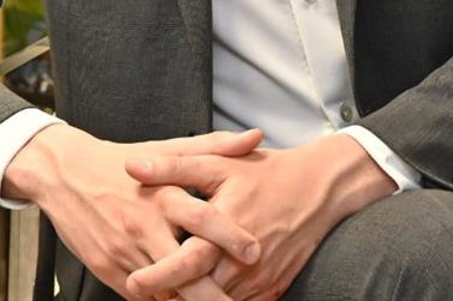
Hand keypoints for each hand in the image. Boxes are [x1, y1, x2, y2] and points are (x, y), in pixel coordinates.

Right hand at [2, 123, 263, 300]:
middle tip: (237, 300)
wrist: (63, 175)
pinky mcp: (107, 270)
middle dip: (212, 292)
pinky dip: (163, 299)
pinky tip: (181, 300)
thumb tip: (256, 137)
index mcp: (163, 195)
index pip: (202, 219)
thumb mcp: (167, 150)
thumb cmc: (122, 162)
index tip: (255, 252)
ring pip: (163, 289)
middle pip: (183, 269)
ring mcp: (124, 252)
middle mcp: (144, 227)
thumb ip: (215, 147)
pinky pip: (142, 296)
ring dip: (189, 299)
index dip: (230, 237)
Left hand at [122, 134, 394, 300]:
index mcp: (224, 230)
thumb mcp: (220, 164)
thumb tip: (133, 167)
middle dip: (169, 296)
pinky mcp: (271, 291)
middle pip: (198, 293)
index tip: (132, 281)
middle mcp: (242, 263)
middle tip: (142, 291)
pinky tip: (202, 294)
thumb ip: (175, 168)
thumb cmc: (268, 174)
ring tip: (168, 296)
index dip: (157, 277)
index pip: (185, 264)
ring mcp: (259, 282)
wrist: (320, 190)